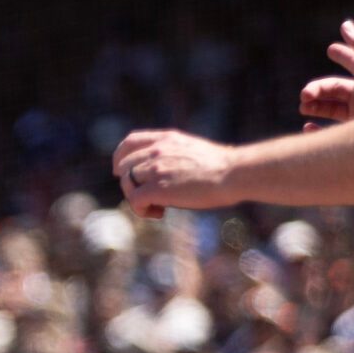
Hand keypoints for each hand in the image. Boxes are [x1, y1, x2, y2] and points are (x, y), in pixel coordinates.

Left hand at [113, 129, 238, 219]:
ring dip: (138, 198)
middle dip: (131, 184)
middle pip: (125, 166)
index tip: (120, 170)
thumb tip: (163, 172)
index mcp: (166, 138)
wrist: (233, 173)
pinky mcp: (157, 188)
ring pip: (127, 184)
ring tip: (158, 207)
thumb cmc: (221, 167)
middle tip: (150, 198)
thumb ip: (173, 155)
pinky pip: (134, 200)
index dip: (120, 157)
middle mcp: (157, 150)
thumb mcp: (192, 150)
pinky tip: (159, 213)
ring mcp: (155, 168)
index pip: (130, 141)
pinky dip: (142, 210)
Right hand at [299, 20, 353, 125]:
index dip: (343, 55)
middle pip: (334, 87)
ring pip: (329, 107)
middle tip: (305, 94)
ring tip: (303, 107)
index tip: (331, 49)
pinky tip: (308, 127)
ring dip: (314, 106)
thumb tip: (345, 24)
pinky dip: (317, 130)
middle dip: (317, 88)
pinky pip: (331, 132)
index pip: (353, 63)